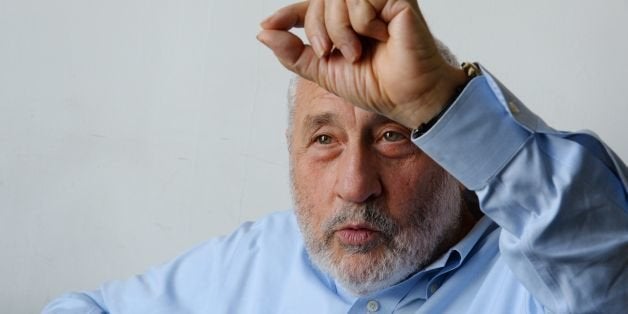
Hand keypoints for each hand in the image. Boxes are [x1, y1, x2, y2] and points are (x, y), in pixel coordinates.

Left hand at [257, 0, 467, 127]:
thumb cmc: (374, 84)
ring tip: (359, 51)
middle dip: (318, 28)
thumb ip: (293, 53)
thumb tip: (262, 33)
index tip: (267, 25)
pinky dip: (363, 22)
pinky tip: (382, 36)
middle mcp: (359, 5)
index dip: (286, 14)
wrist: (404, 97)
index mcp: (342, 20)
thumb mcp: (323, 70)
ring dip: (340, 29)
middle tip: (332, 52)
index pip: (308, 6)